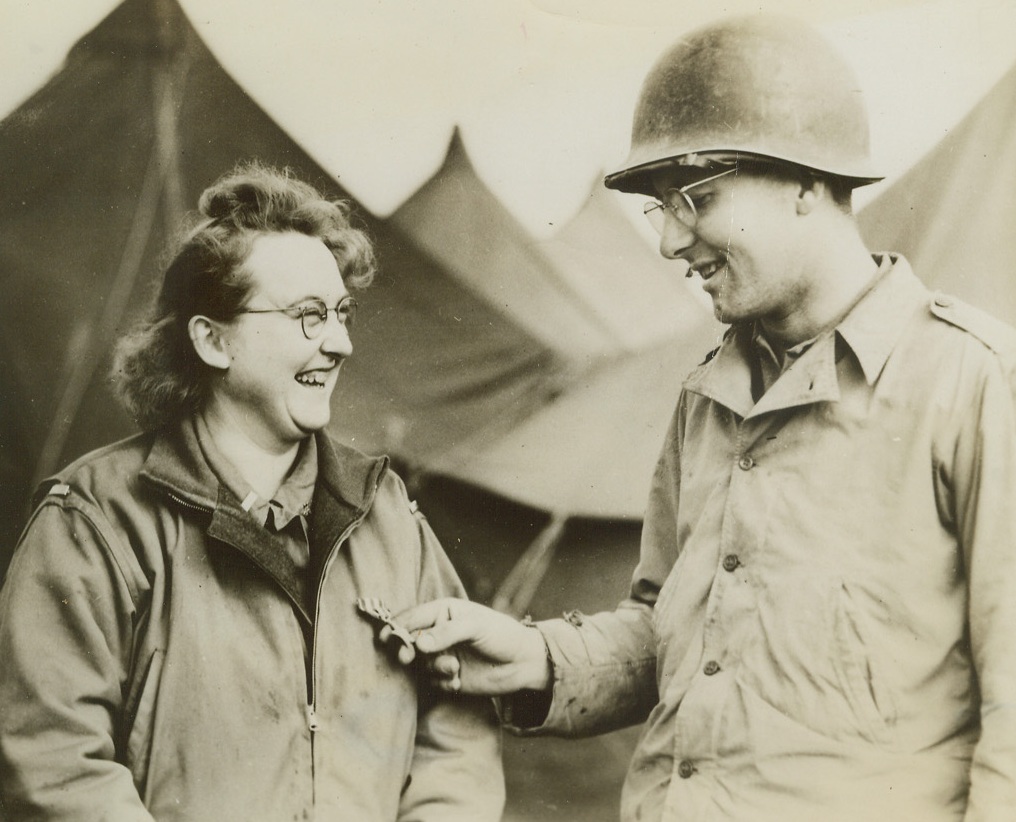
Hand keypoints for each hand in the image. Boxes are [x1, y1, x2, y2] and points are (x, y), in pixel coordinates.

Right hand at [384, 599, 550, 695]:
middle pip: (410, 641)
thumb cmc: (502, 635)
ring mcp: (443, 655)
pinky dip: (443, 683)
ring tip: (454, 668)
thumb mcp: (476, 627)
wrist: (523, 663)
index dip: (398, 627)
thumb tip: (419, 643)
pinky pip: (433, 682)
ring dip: (434, 668)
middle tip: (406, 657)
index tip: (387, 637)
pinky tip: (459, 681)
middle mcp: (439, 633)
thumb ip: (447, 633)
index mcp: (443, 612)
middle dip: (407, 650)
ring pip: (422, 664)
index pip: (414, 617)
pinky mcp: (448, 676)